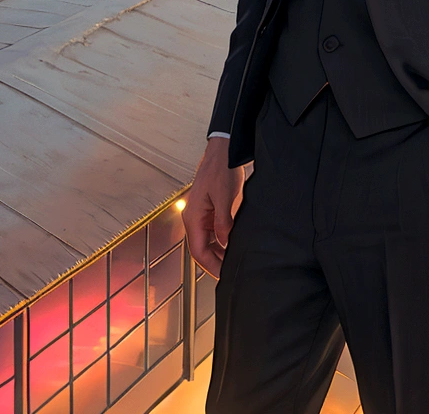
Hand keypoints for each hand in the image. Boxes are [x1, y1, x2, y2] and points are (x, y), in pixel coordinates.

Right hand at [183, 136, 245, 279]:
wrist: (223, 152)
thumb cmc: (220, 169)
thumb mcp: (224, 197)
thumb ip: (223, 223)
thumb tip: (225, 244)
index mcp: (193, 217)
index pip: (198, 251)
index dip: (211, 266)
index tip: (224, 275)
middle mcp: (194, 219)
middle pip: (201, 250)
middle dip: (216, 263)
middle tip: (233, 272)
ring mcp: (201, 216)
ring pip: (207, 243)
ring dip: (219, 253)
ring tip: (235, 261)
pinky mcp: (209, 211)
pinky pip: (212, 233)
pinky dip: (222, 242)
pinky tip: (233, 245)